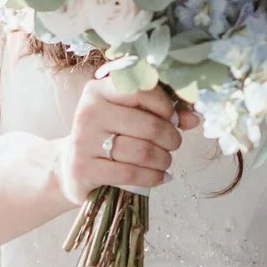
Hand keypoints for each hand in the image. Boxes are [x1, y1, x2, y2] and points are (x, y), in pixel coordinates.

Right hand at [55, 77, 195, 201]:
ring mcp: (83, 141)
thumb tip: (194, 118)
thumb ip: (161, 112)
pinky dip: (153, 177)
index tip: (172, 118)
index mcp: (98, 90)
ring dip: (164, 159)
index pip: (141, 90)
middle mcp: (88, 112)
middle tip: (173, 144)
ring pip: (142, 151)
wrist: (72, 166)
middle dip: (170, 138)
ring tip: (166, 161)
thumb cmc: (108, 135)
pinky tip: (160, 176)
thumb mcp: (129, 116)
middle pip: (148, 125)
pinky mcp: (83, 169)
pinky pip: (130, 173)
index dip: (165, 106)